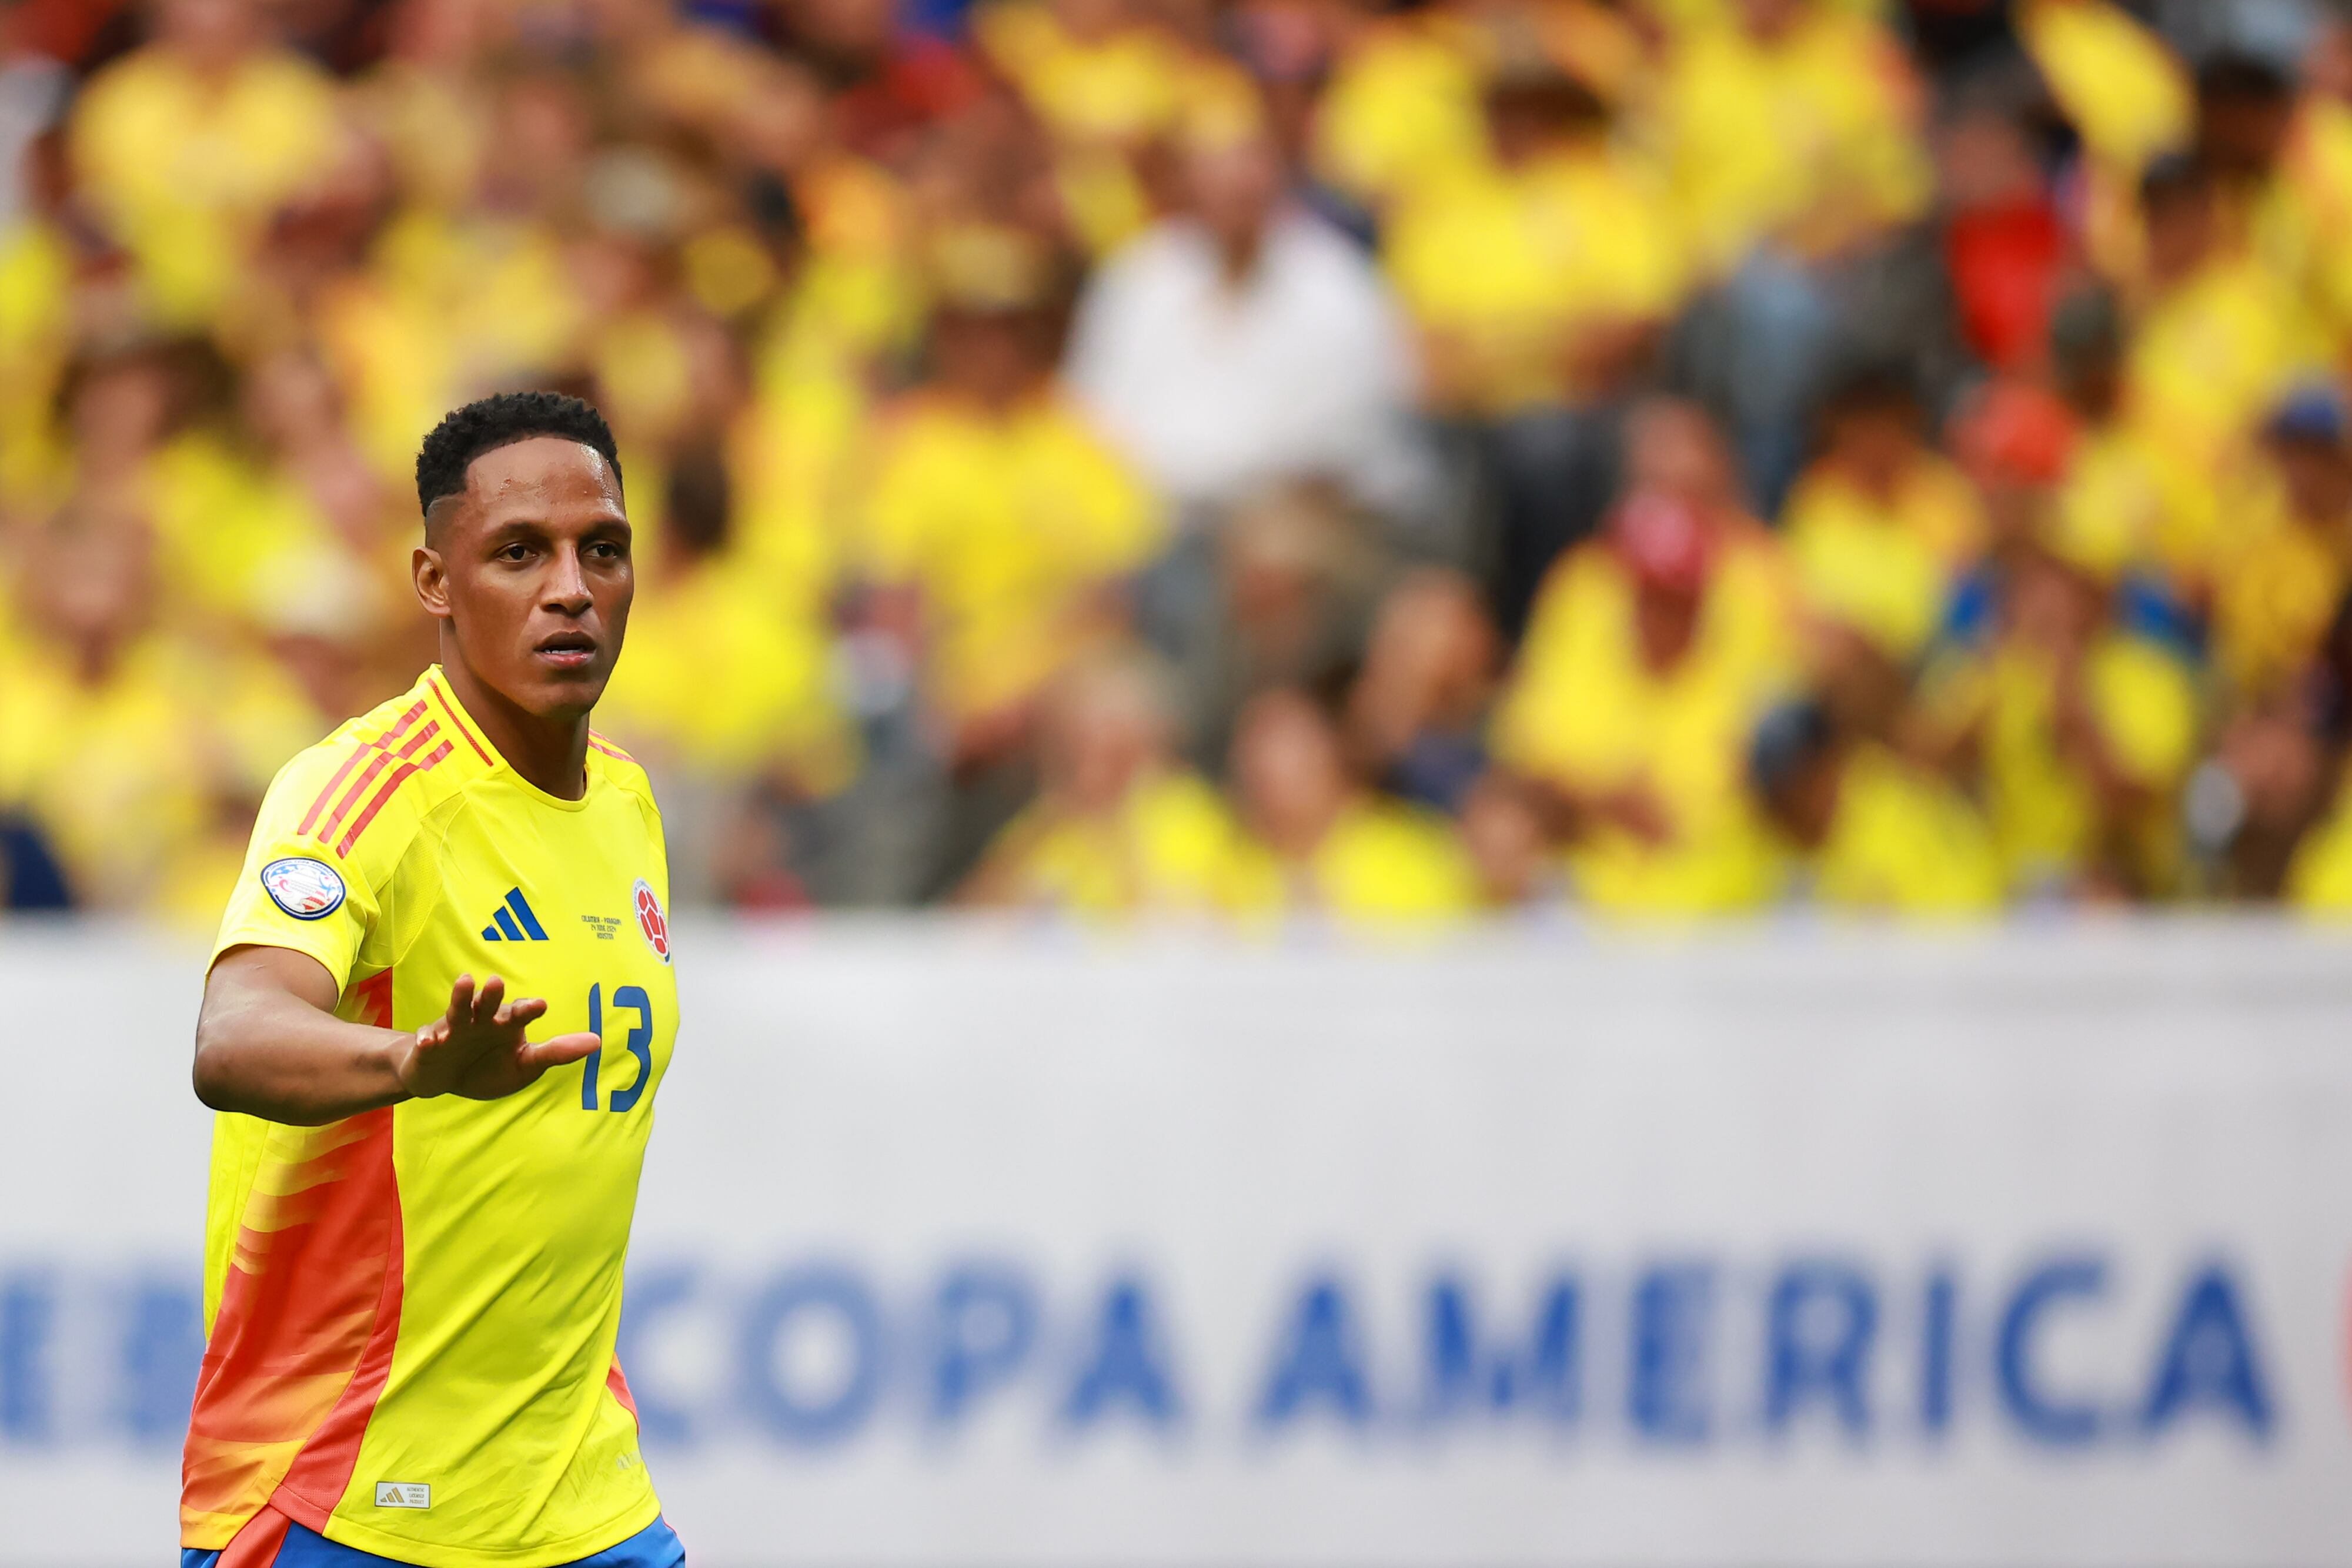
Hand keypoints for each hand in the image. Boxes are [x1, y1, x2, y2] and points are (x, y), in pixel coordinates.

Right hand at [394, 974, 598, 1101]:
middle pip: (488, 1003)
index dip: (528, 1008)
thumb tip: (598, 1041)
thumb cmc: (489, 1066)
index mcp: (506, 1024)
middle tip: (497, 982)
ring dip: (462, 997)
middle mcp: (481, 1020)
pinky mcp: (428, 1045)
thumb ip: (556, 1053)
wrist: (443, 1078)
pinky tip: (429, 1042)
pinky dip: (427, 1041)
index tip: (540, 1005)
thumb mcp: (525, 1065)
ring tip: (466, 981)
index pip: (520, 1013)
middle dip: (492, 994)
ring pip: (458, 1010)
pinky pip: (426, 1041)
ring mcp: (453, 1030)